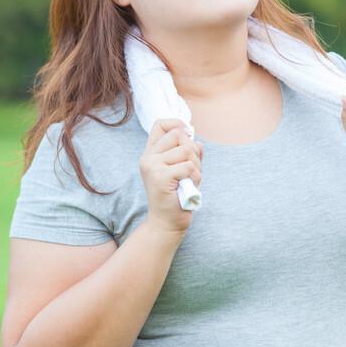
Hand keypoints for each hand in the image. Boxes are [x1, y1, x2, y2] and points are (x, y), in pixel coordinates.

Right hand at [139, 118, 202, 236]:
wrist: (167, 222)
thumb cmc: (177, 196)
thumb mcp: (184, 170)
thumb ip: (189, 154)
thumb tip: (197, 141)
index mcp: (151, 153)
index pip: (161, 124)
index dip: (177, 124)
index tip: (189, 135)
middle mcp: (148, 157)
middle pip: (179, 135)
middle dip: (193, 151)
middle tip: (191, 170)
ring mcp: (152, 166)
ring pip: (187, 150)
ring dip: (197, 166)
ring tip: (189, 181)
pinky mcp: (160, 177)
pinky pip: (189, 166)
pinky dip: (196, 177)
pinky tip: (189, 187)